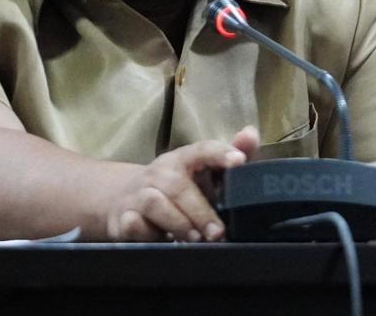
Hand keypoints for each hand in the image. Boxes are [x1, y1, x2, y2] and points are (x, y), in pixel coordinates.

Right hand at [105, 125, 258, 241]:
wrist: (124, 197)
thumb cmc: (176, 185)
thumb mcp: (203, 172)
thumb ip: (231, 156)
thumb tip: (251, 134)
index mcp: (184, 158)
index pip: (203, 149)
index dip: (221, 153)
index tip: (239, 162)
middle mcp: (160, 171)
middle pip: (179, 186)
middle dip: (200, 211)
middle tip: (218, 232)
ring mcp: (139, 193)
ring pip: (155, 203)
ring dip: (178, 223)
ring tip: (196, 239)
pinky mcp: (124, 217)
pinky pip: (133, 224)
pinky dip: (147, 233)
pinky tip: (162, 241)